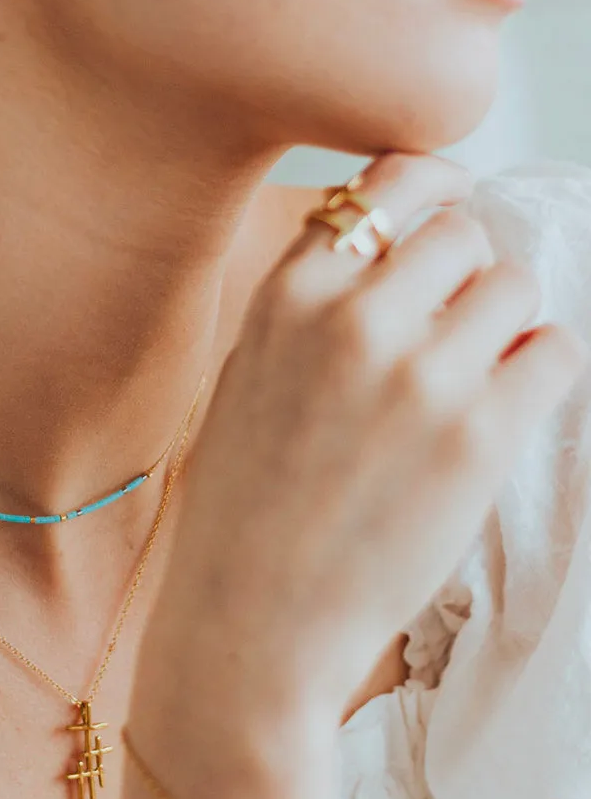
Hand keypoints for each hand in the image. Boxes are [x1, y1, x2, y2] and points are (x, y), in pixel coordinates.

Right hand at [142, 151, 590, 721]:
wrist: (253, 614)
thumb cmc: (244, 500)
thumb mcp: (249, 372)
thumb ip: (315, 303)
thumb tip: (399, 252)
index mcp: (289, 296)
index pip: (387, 184)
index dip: (430, 185)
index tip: (448, 199)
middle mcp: (355, 318)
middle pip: (462, 234)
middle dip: (467, 268)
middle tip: (455, 315)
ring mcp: (421, 375)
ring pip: (515, 287)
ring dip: (505, 320)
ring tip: (476, 368)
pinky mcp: (480, 436)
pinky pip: (553, 353)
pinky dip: (538, 367)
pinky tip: (501, 402)